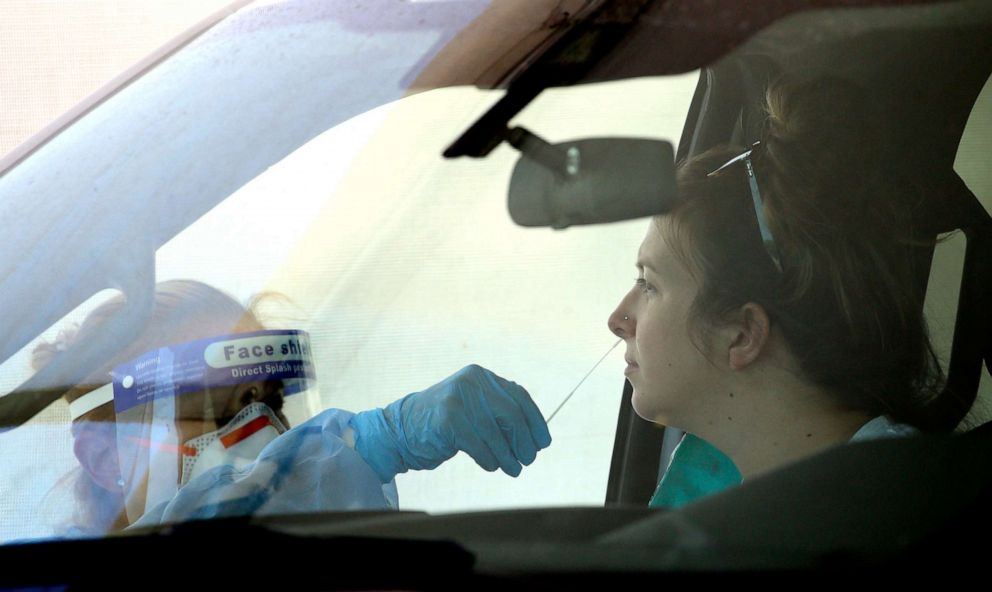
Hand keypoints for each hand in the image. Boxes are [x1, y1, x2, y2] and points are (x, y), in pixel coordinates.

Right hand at [349, 365, 551, 482]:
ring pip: (495, 432)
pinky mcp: (446, 418)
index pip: (519, 396)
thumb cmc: (446, 424)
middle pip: (511, 413)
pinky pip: (477, 443)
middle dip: (524, 440)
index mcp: (482, 376)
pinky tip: (492, 466)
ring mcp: (457, 398)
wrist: (402, 429)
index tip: (543, 443)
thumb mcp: (475, 409)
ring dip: (508, 456)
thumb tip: (537, 436)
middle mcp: (471, 381)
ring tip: (514, 470)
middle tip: (529, 460)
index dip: (535, 421)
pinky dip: (488, 458)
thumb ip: (500, 413)